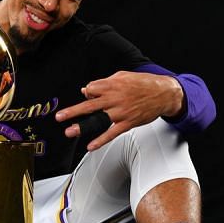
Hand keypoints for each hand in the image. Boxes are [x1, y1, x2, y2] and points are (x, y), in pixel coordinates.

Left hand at [55, 71, 183, 150]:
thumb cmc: (143, 84)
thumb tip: (87, 90)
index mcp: (112, 85)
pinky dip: (101, 140)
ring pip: (98, 120)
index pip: (91, 89)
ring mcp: (120, 112)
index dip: (88, 93)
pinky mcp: (127, 123)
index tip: (88, 96)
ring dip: (83, 126)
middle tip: (59, 116)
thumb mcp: (122, 76)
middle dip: (73, 111)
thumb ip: (104, 83)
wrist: (164, 93)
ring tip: (69, 132)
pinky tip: (91, 146)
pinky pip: (112, 133)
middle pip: (89, 105)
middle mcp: (114, 99)